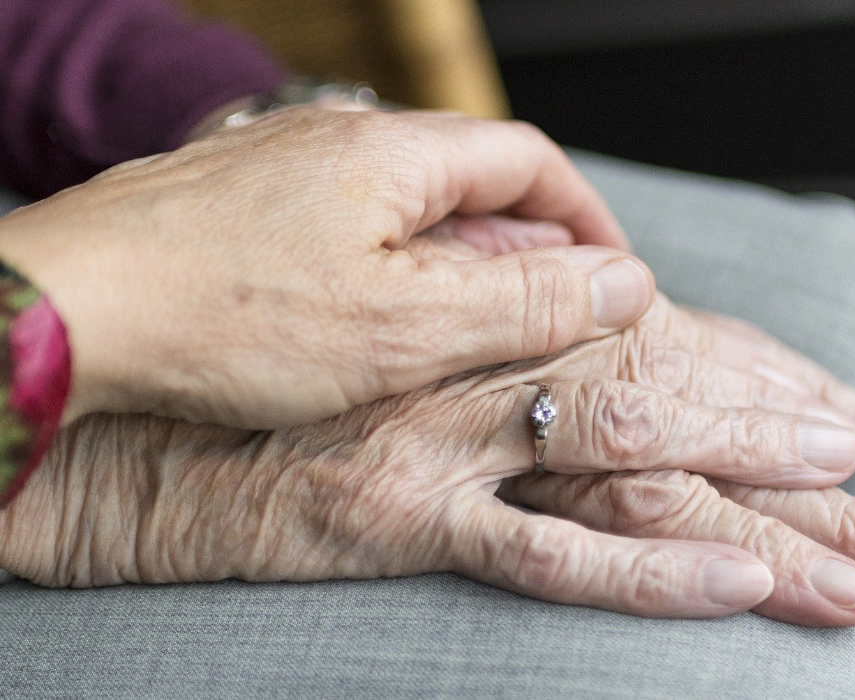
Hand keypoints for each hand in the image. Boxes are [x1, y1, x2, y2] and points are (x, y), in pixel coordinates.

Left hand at [0, 108, 648, 428]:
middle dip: (526, 246)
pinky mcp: (241, 207)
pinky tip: (374, 321)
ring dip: (457, 261)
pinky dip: (388, 269)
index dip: (585, 218)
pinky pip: (345, 227)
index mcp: (395, 154)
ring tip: (469, 329)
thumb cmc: (227, 315)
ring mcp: (285, 168)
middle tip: (548, 316)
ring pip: (407, 208)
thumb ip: (523, 301)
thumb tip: (623, 283)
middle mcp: (341, 142)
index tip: (612, 274)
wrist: (69, 313)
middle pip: (471, 181)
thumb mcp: (406, 325)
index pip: (530, 161)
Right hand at [0, 348, 854, 624]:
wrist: (155, 425)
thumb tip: (589, 348)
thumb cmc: (285, 386)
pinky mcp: (401, 513)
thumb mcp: (407, 356)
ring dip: (761, 507)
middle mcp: (489, 368)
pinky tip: (742, 587)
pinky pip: (544, 548)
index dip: (774, 380)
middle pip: (681, 406)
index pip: (672, 347)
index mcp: (498, 325)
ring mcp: (451, 440)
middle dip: (803, 449)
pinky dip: (648, 573)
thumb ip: (500, 352)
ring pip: (638, 469)